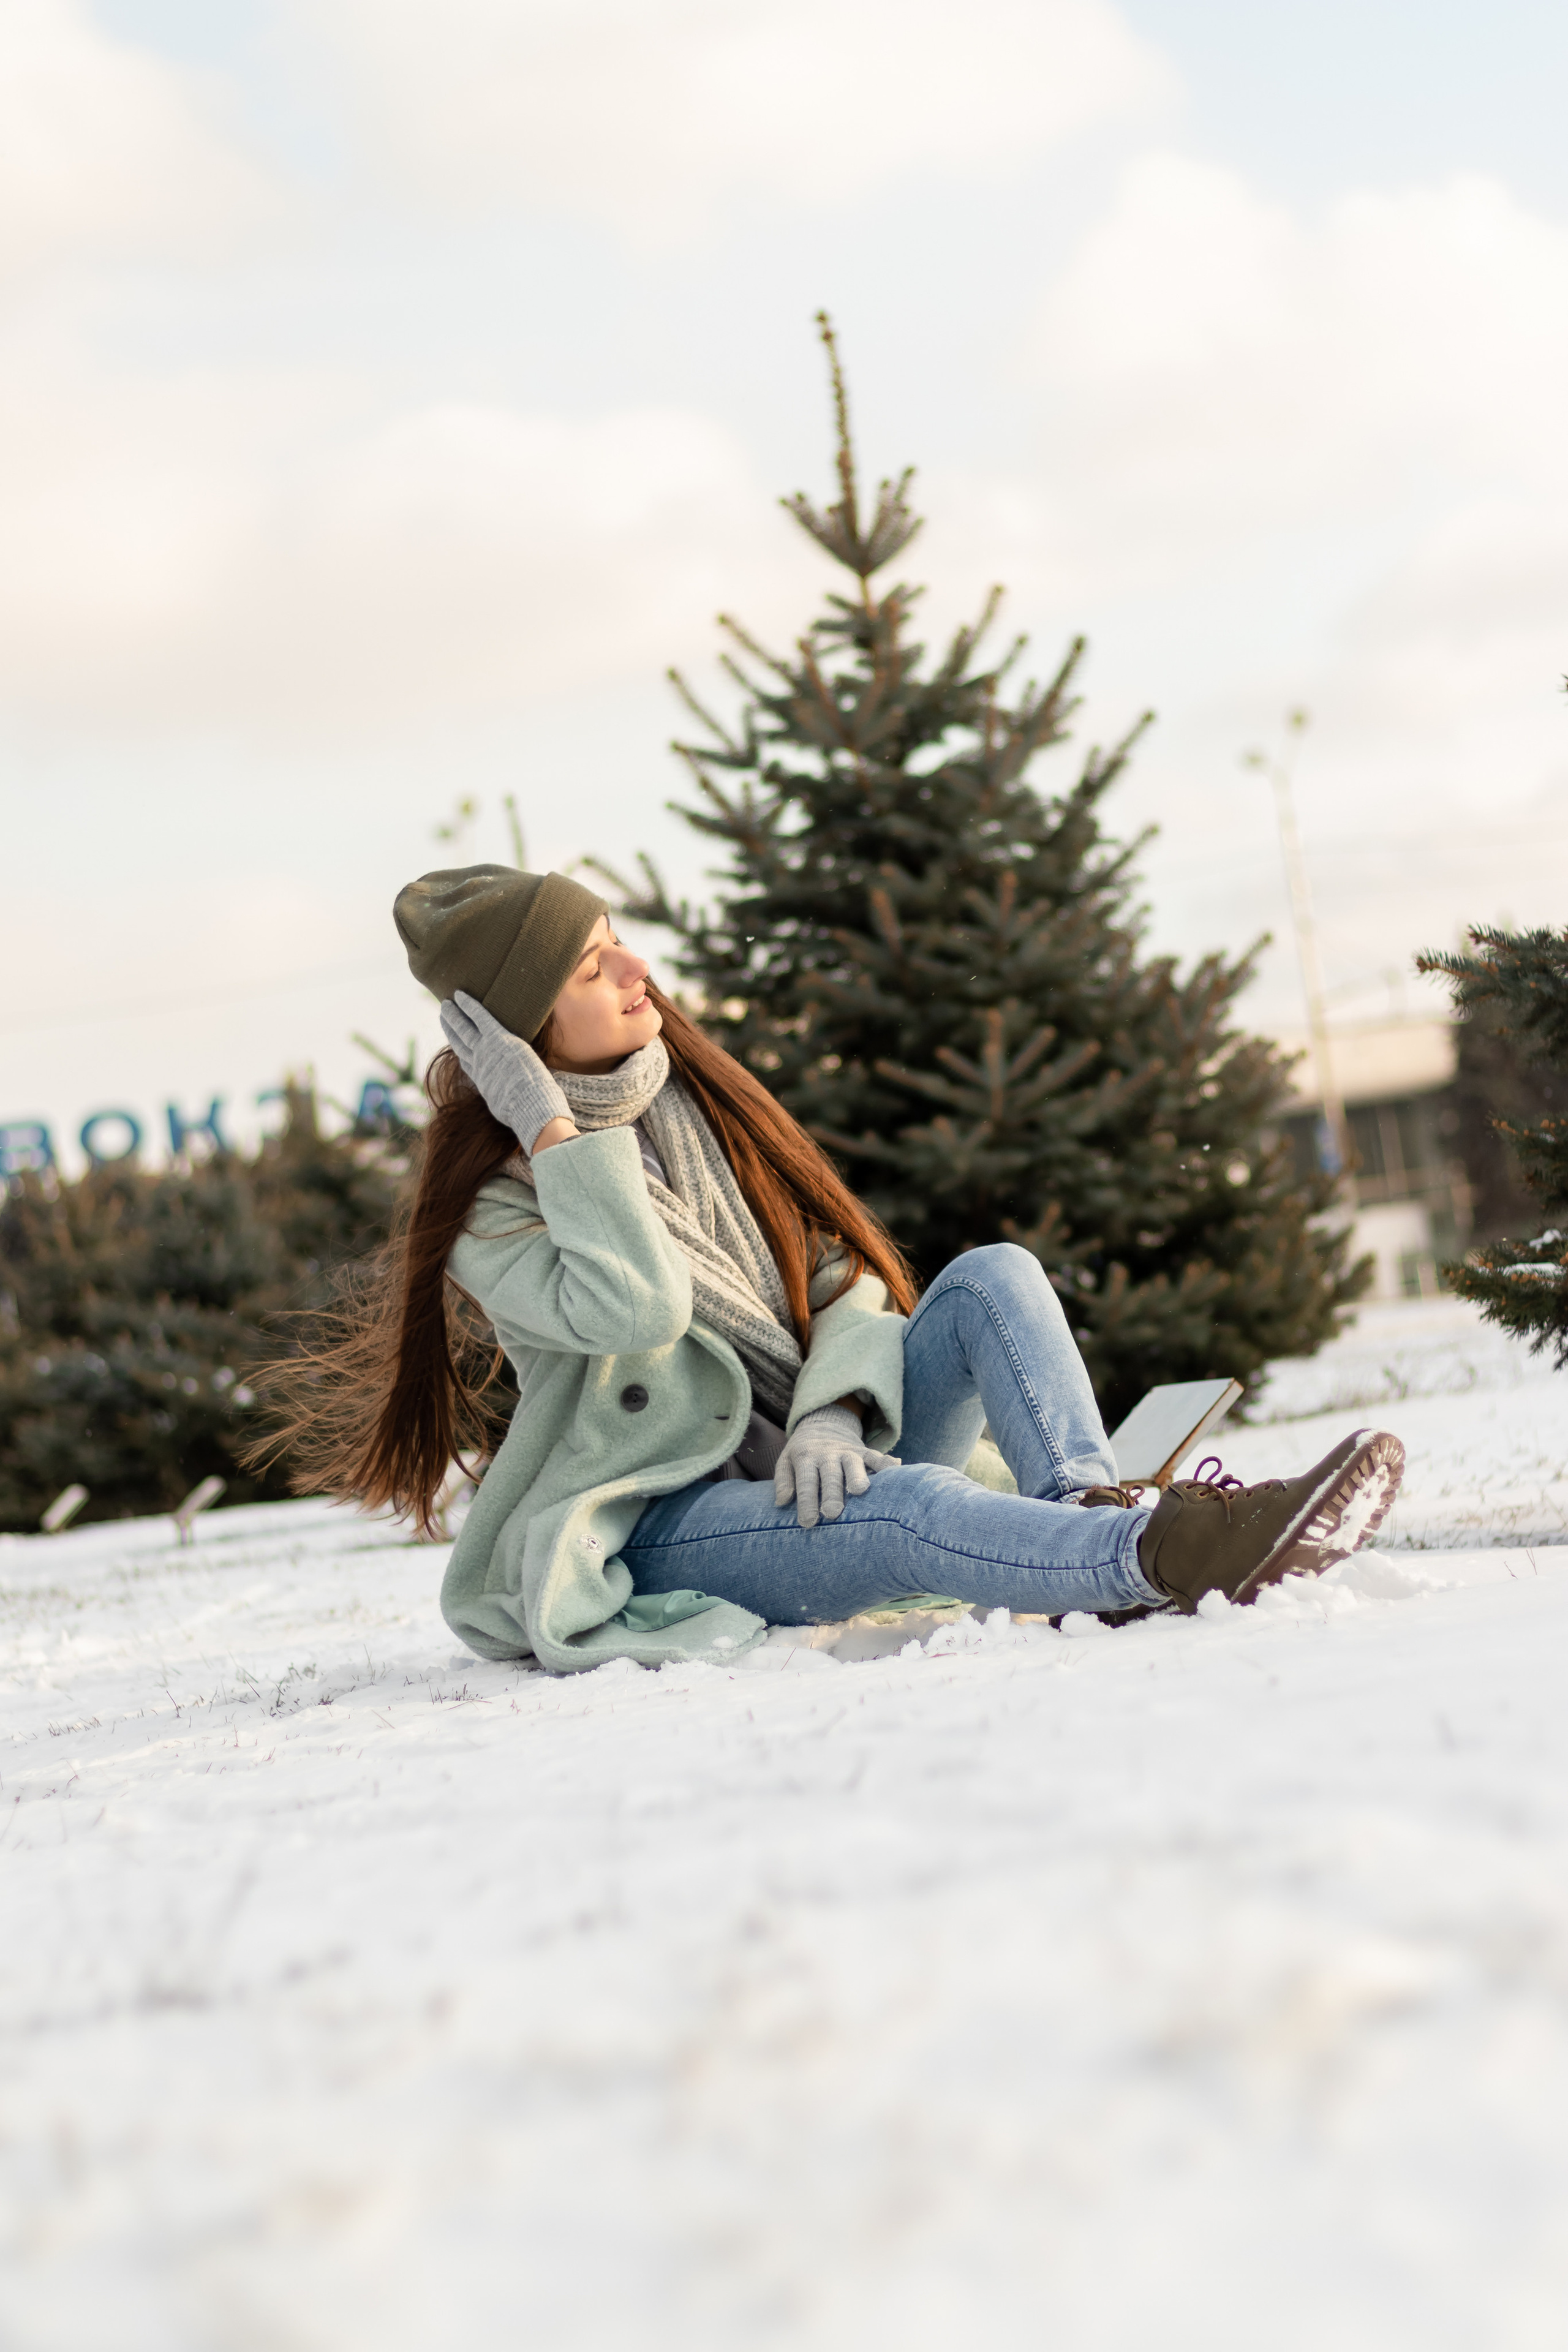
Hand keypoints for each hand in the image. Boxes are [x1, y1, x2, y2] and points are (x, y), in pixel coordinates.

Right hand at [440, 990, 573, 1154]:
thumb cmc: (527, 1114)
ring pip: (464, 1029)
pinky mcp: (498, 1039)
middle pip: (460, 1043)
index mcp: (483, 1082)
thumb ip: (506, 1102)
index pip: (467, 1062)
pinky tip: (462, 995)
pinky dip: (470, 1006)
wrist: (531, 1109)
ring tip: (446, 1004)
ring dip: (455, 1015)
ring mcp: (486, 1051)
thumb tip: (512, 1108)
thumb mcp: (510, 1110)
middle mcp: (480, 1065)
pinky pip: (481, 1017)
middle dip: (451, 1028)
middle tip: (443, 1016)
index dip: (459, 1050)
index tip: (453, 1041)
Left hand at [774, 1403, 899, 1528]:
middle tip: (832, 1513)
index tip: (807, 1522)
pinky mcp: (863, 1451)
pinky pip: (876, 1456)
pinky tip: (896, 1468)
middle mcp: (827, 1454)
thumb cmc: (801, 1454)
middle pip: (830, 1475)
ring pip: (854, 1464)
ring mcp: (847, 1451)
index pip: (805, 1482)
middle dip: (832, 1493)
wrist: (821, 1426)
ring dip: (857, 1476)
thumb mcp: (785, 1462)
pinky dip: (886, 1462)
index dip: (806, 1502)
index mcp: (805, 1458)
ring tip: (860, 1490)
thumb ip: (783, 1481)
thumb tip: (782, 1501)